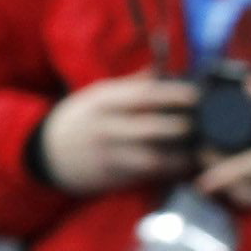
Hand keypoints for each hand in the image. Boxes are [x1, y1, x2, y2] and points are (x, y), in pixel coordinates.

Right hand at [36, 74, 199, 195]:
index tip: (197, 95)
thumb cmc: (78, 119)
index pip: (144, 97)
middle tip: (205, 122)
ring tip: (199, 149)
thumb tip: (162, 71)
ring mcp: (107, 157)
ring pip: (151, 159)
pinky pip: (145, 177)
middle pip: (150, 130)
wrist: (45, 155)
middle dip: (182, 127)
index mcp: (102, 103)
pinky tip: (183, 166)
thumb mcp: (96, 95)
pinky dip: (167, 172)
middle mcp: (105, 130)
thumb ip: (130, 85)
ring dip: (179, 156)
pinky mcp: (110, 179)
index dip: (174, 95)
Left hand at [194, 78, 250, 215]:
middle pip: (242, 186)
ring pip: (247, 199)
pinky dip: (243, 194)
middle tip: (203, 153)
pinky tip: (233, 178)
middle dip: (218, 175)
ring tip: (215, 163)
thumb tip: (247, 82)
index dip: (224, 175)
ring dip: (228, 186)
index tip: (201, 182)